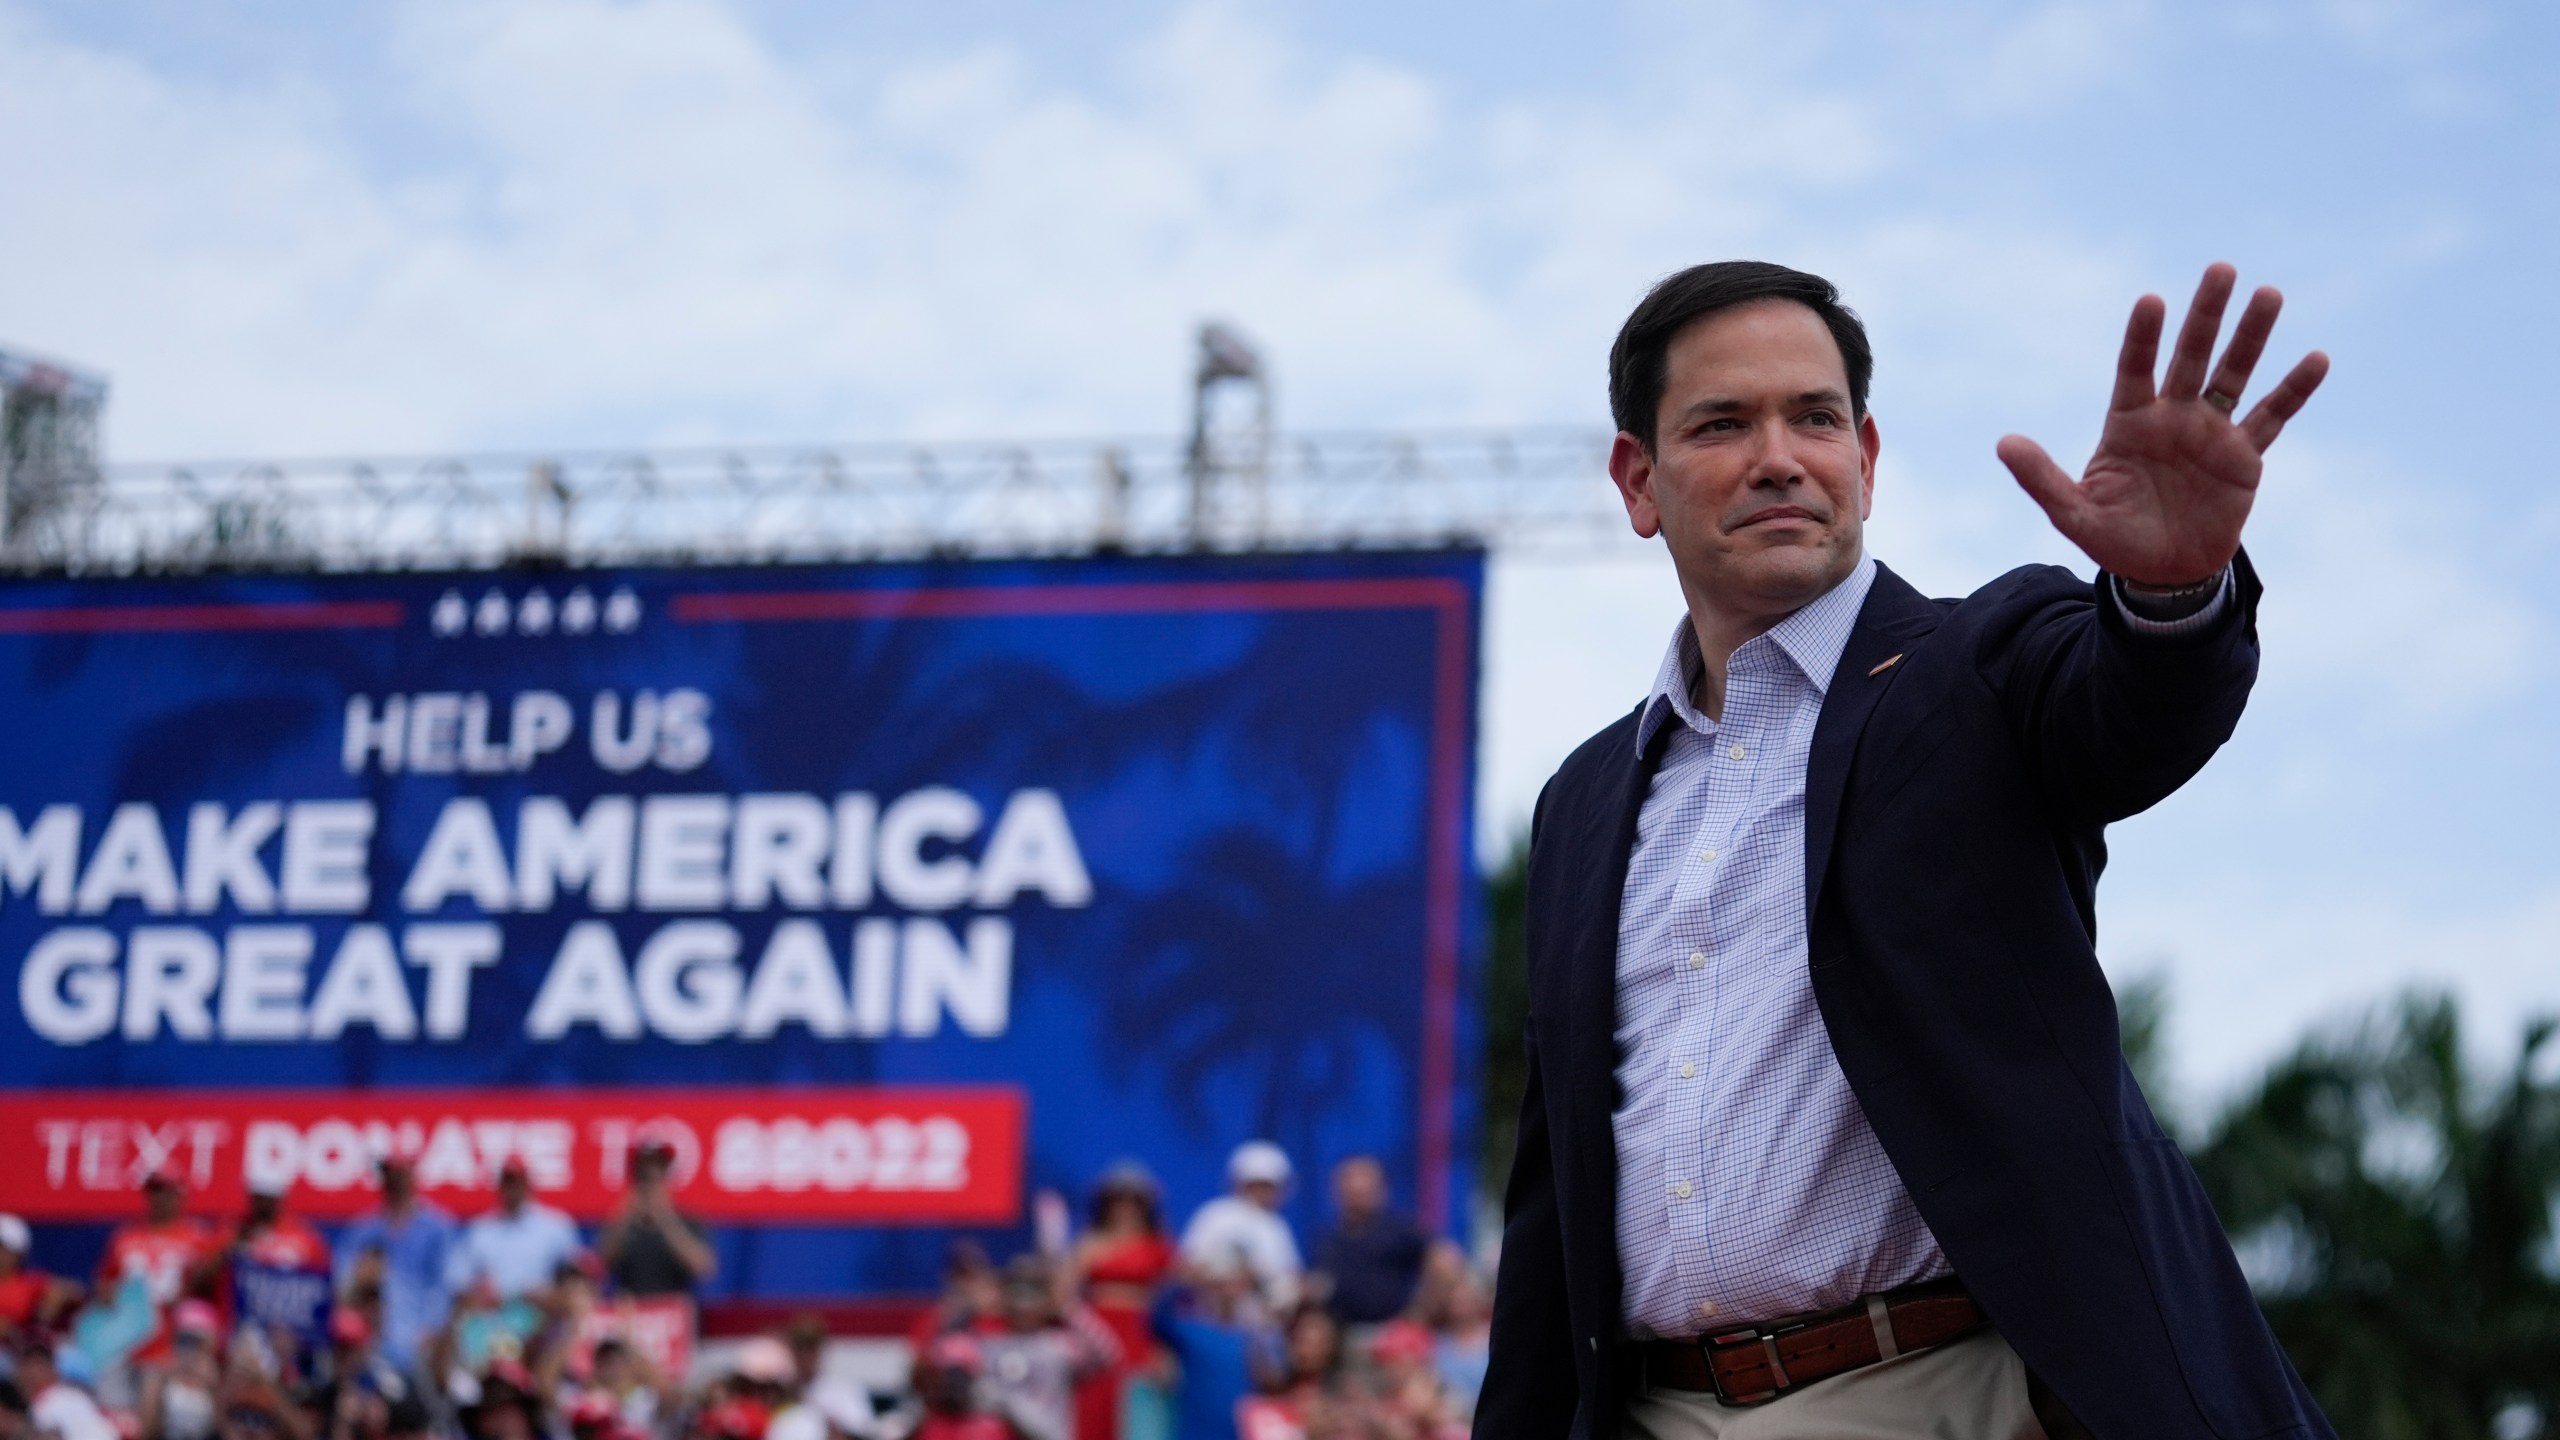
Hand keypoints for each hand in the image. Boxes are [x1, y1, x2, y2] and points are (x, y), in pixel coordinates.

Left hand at [1998, 263, 2328, 585]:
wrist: (2162, 571)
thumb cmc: (2113, 537)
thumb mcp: (2072, 512)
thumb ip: (2041, 478)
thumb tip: (2003, 443)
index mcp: (2129, 422)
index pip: (2135, 369)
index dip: (2143, 337)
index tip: (2151, 301)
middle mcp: (2172, 416)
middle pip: (2190, 356)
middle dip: (2205, 315)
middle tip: (2221, 269)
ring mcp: (2211, 432)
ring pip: (2234, 374)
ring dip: (2251, 337)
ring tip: (2269, 294)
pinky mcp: (2244, 457)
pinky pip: (2272, 417)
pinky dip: (2294, 390)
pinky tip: (2317, 358)